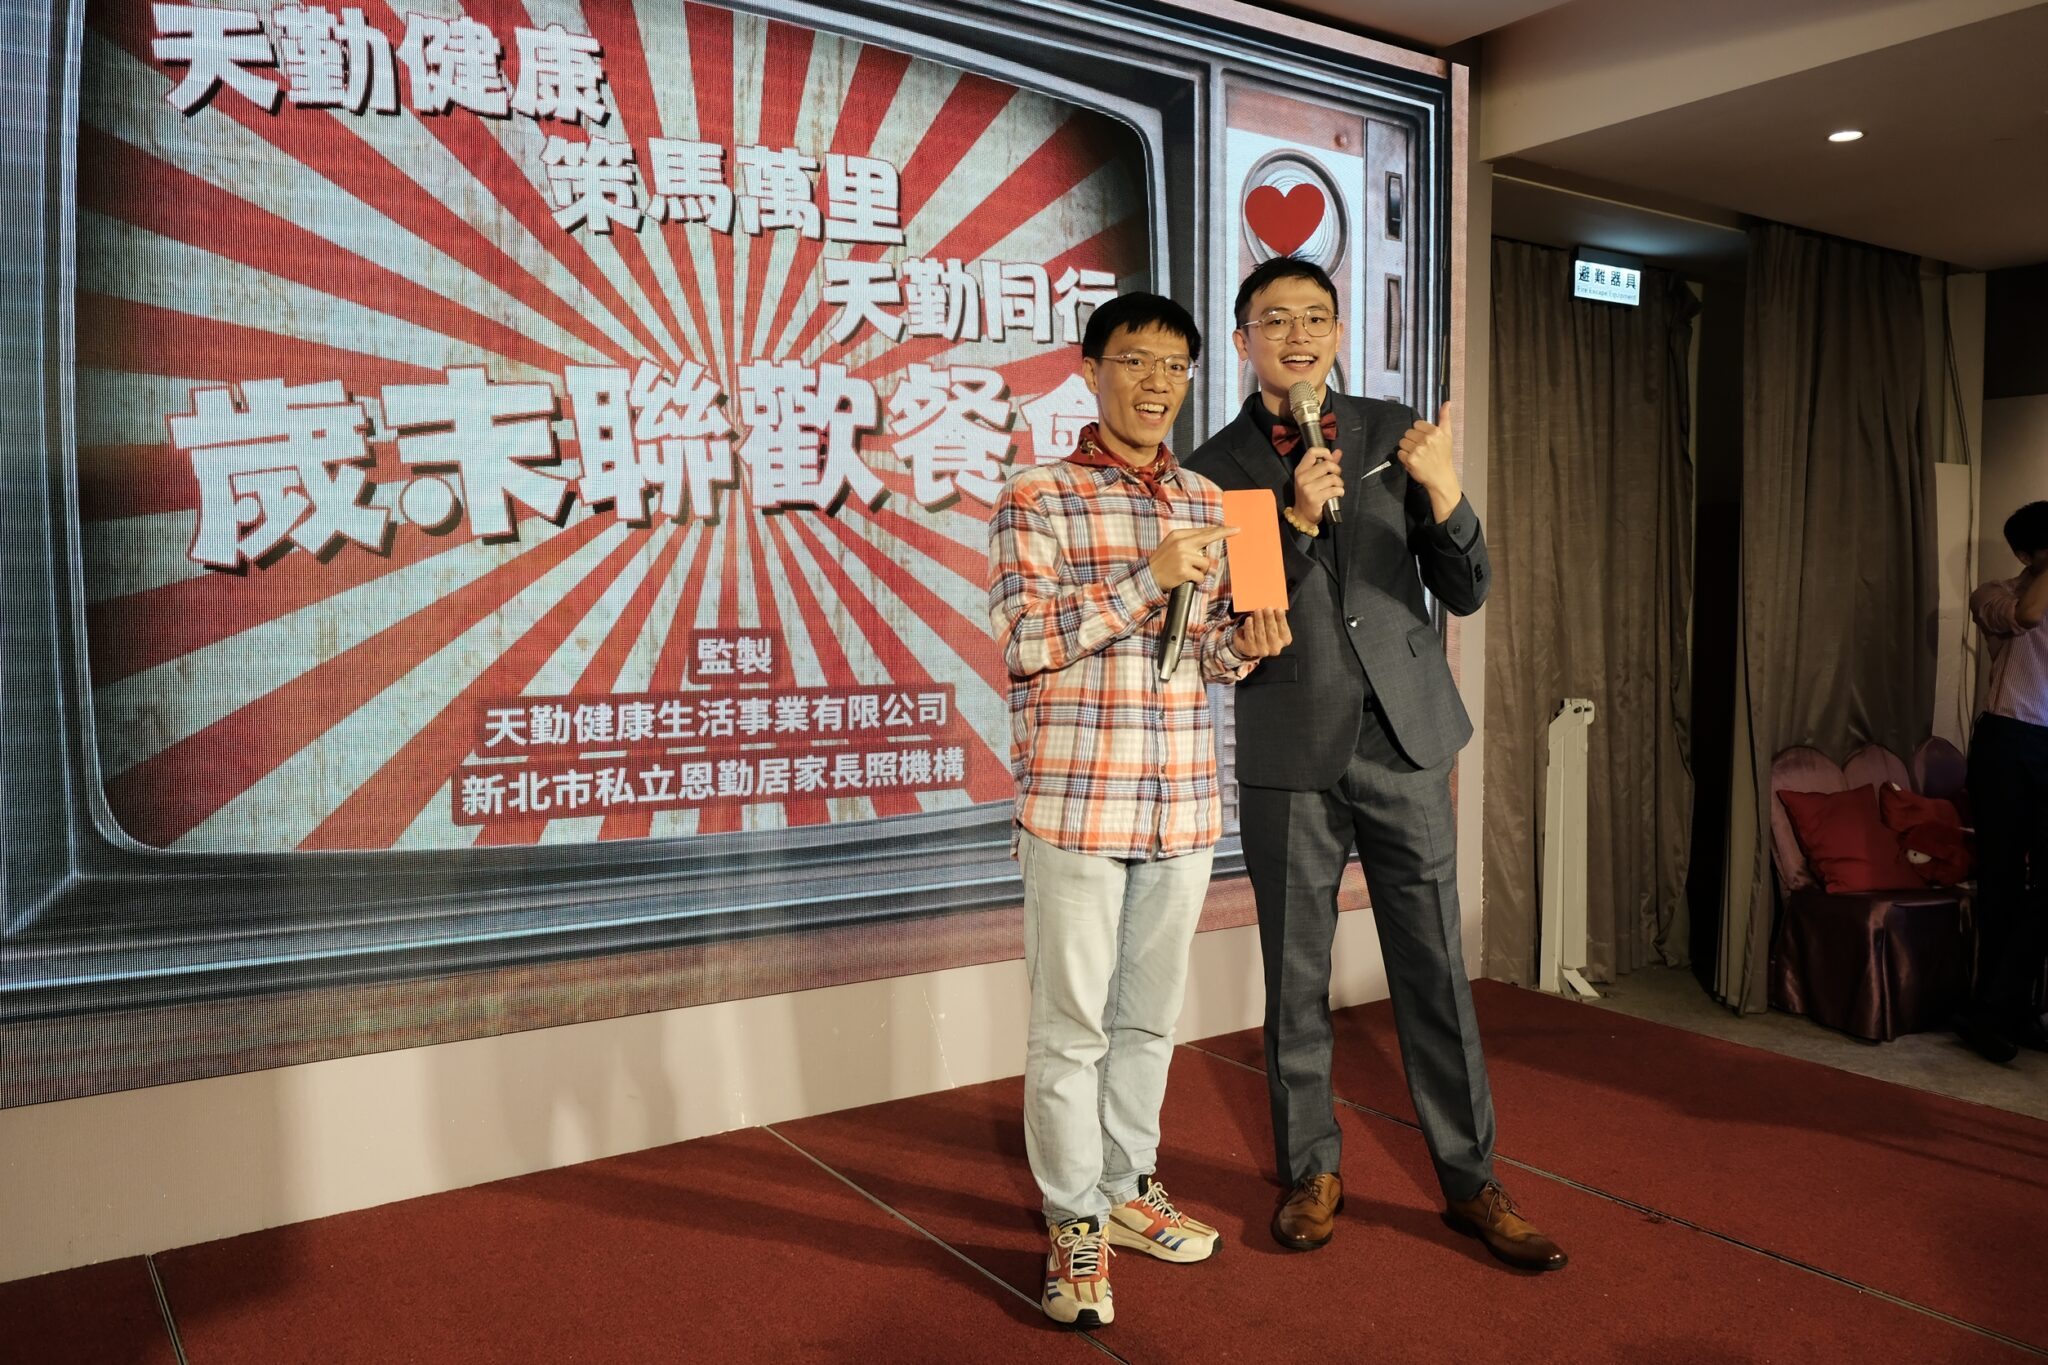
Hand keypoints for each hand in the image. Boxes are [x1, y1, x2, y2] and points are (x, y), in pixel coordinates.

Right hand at [1149, 525, 1237, 589]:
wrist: (1147, 577)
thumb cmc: (1162, 563)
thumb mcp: (1170, 545)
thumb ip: (1187, 541)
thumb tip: (1206, 540)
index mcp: (1178, 535)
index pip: (1203, 531)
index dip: (1219, 530)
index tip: (1233, 528)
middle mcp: (1181, 543)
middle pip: (1208, 538)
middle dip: (1224, 533)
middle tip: (1237, 530)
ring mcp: (1183, 556)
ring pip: (1205, 563)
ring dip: (1200, 571)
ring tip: (1187, 572)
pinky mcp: (1184, 570)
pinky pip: (1200, 576)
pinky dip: (1196, 580)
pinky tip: (1187, 579)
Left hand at [1233, 607, 1291, 659]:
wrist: (1251, 643)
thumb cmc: (1265, 630)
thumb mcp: (1273, 623)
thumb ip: (1275, 617)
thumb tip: (1274, 607)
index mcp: (1284, 640)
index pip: (1283, 629)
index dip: (1281, 618)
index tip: (1279, 609)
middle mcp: (1275, 648)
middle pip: (1272, 631)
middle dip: (1269, 618)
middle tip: (1267, 608)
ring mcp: (1262, 650)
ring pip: (1260, 633)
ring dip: (1259, 621)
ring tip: (1258, 611)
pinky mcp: (1250, 650)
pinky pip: (1250, 637)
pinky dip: (1249, 627)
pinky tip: (1249, 619)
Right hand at [1291, 444, 1345, 527]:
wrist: (1303, 516)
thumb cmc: (1310, 495)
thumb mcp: (1314, 478)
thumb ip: (1326, 464)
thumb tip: (1338, 452)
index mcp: (1300, 470)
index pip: (1312, 452)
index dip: (1324, 453)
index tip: (1330, 460)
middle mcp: (1302, 478)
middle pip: (1326, 464)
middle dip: (1337, 470)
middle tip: (1337, 476)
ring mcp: (1307, 488)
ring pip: (1332, 478)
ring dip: (1340, 483)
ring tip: (1338, 487)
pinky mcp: (1314, 498)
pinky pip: (1334, 490)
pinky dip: (1340, 491)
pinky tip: (1338, 494)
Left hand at [1396, 402, 1460, 520]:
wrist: (1441, 476)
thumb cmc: (1443, 456)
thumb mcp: (1447, 435)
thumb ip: (1445, 418)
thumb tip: (1447, 402)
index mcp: (1436, 432)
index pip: (1416, 424)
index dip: (1419, 432)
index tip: (1424, 440)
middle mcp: (1427, 440)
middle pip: (1408, 433)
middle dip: (1412, 440)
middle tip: (1421, 449)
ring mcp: (1418, 450)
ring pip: (1402, 442)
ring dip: (1407, 448)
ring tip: (1417, 455)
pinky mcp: (1411, 460)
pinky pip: (1399, 453)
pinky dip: (1404, 457)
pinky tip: (1413, 461)